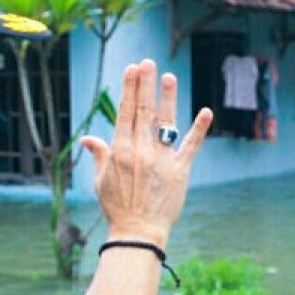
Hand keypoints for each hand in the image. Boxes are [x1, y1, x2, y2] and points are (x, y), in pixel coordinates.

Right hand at [80, 60, 212, 249]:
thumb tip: (88, 137)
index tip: (132, 69)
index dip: (129, 88)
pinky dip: (199, 129)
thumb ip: (99, 155)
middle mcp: (141, 151)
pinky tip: (207, 112)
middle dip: (146, 84)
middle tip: (149, 62)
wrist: (138, 232)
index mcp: (120, 150)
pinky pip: (191, 145)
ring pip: (165, 122)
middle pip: (144, 110)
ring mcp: (161, 159)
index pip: (125, 112)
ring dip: (168, 98)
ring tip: (169, 77)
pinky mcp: (180, 170)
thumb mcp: (101, 180)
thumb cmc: (117, 207)